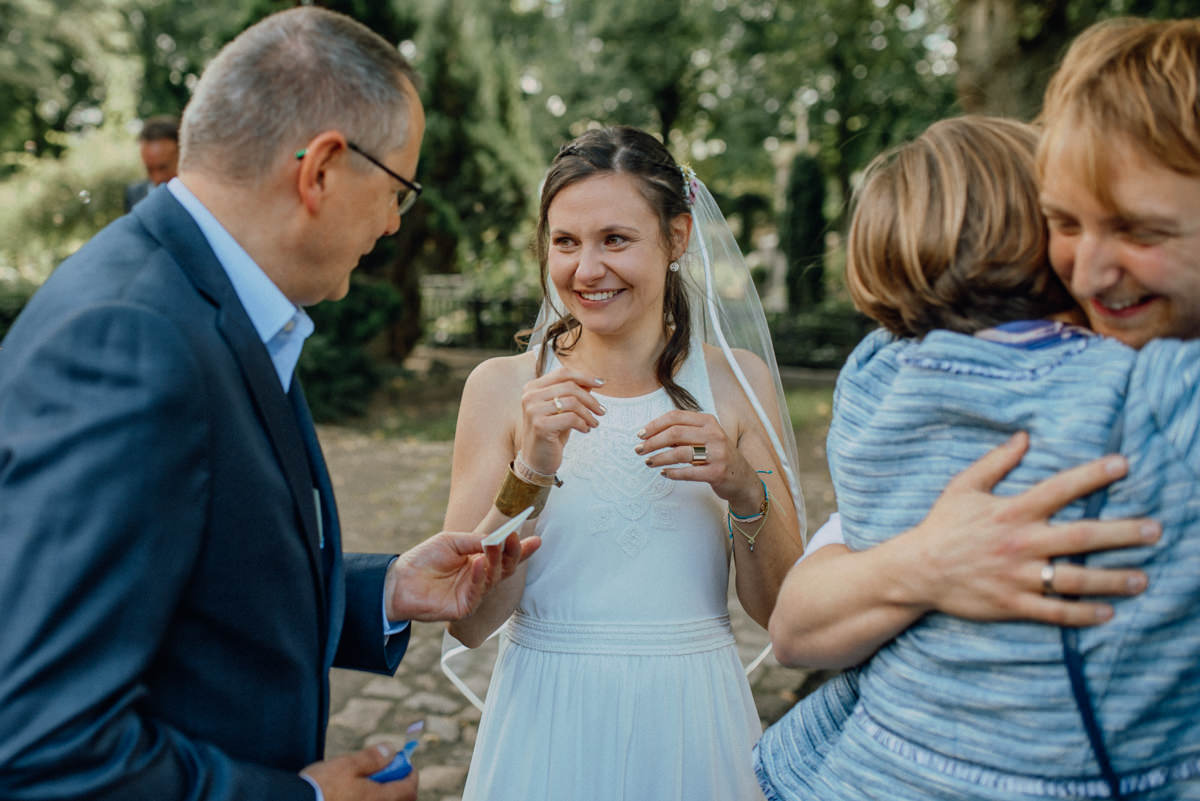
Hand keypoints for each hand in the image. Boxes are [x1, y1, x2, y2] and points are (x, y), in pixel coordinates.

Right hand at [302, 744, 417, 800]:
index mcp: (379, 799)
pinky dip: (368, 799)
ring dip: (382, 793)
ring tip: (366, 781)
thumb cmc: (320, 788)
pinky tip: (354, 793)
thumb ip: (372, 758)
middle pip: (400, 800)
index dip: (410, 773)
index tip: (404, 762)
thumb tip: (390, 750)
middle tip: (386, 771)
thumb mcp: (346, 764)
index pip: (409, 789)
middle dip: (398, 786)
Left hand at [386, 530, 540, 621]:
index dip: (522, 549)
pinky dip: (479, 576)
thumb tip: (496, 538)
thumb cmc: (424, 559)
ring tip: (494, 544)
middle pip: (506, 568)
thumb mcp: (450, 541)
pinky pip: (477, 592)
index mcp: (479, 561)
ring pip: (494, 578)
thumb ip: (473, 541)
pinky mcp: (465, 607)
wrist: (398, 580)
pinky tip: (478, 563)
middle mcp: (480, 578)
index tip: (536, 540)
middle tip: (512, 538)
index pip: (505, 556)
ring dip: (495, 560)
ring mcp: (474, 593)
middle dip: (512, 553)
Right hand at [519, 366, 605, 474]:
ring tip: (594, 423)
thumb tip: (591, 382)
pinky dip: (583, 423)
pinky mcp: (540, 425)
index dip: (584, 376)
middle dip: (590, 399)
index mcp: (533, 388)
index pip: (563, 373)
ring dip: (588, 413)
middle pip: (570, 386)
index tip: (601, 384)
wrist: (536, 460)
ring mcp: (533, 410)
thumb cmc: (550, 433)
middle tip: (601, 410)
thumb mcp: (562, 410)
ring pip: (572, 402)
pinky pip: (571, 418)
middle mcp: (530, 396)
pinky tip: (585, 430)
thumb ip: (572, 394)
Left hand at [636, 409, 760, 512]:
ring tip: (648, 462)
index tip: (641, 434)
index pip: (676, 417)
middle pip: (675, 433)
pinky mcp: (717, 472)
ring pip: (679, 452)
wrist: (742, 478)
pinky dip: (673, 473)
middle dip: (653, 442)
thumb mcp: (704, 438)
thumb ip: (683, 434)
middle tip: (639, 449)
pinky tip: (664, 473)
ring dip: (659, 458)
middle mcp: (714, 435)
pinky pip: (688, 472)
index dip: (655, 425)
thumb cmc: (717, 456)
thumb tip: (651, 435)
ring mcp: (717, 454)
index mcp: (708, 421)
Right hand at [898, 431, 1159, 625]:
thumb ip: (996, 462)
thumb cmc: (942, 525)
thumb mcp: (963, 487)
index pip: (1059, 488)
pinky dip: (1082, 614)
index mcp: (1011, 510)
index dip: (1092, 476)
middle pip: (1081, 537)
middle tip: (1155, 530)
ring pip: (1074, 579)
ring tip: (1142, 578)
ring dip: (1112, 579)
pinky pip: (1054, 612)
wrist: (916, 569)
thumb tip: (1025, 437)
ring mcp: (1017, 576)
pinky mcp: (1011, 604)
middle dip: (1122, 533)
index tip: (1123, 465)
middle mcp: (1020, 542)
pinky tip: (1108, 613)